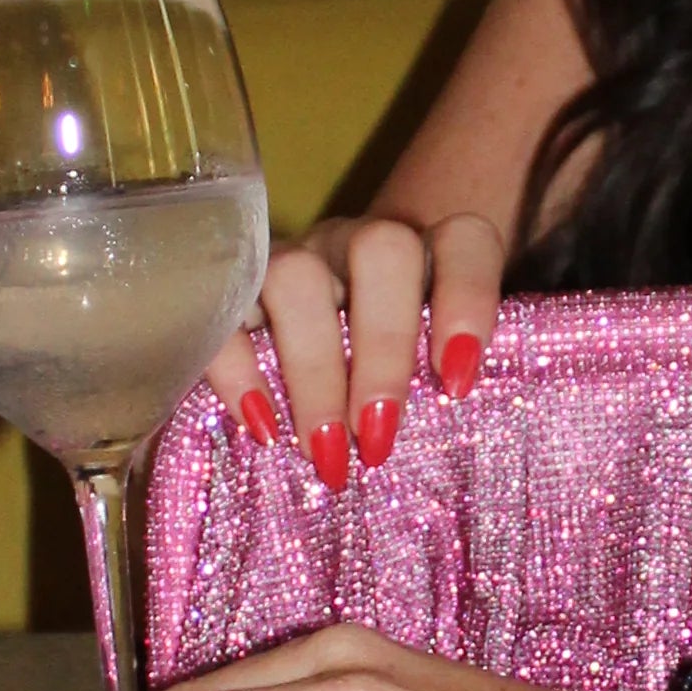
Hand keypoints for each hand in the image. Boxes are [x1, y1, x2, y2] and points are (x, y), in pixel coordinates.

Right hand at [204, 208, 506, 489]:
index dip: (467, 302)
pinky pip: (224, 310)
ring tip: (323, 449)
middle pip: (381, 251)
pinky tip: (263, 429)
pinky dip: (239, 370)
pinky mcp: (237, 287)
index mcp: (429, 253)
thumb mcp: (429, 365)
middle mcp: (361, 244)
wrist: (325, 322)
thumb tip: (457, 445)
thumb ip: (445, 383)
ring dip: (312, 369)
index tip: (456, 384)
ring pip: (297, 276)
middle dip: (383, 349)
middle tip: (377, 440)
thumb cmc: (396, 361)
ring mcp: (298, 259)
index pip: (463, 241)